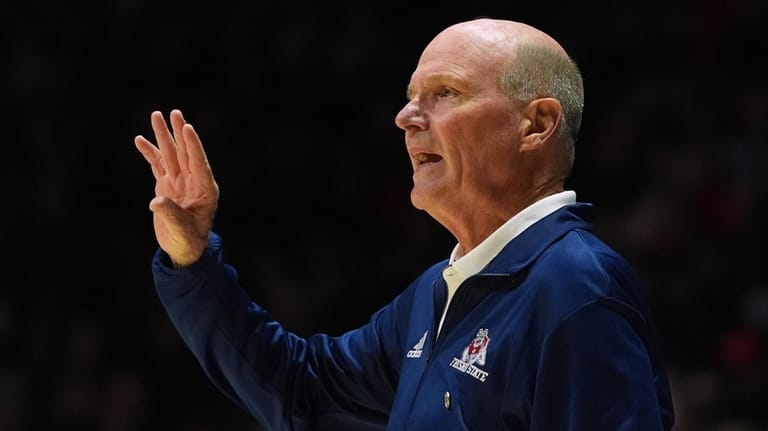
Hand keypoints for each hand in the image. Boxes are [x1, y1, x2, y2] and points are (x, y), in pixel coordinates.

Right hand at [135, 109, 218, 266]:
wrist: (183, 249)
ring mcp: (179, 182)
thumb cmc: (189, 241)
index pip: (199, 162)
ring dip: (163, 137)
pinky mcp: (165, 186)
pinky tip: (140, 140)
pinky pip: (157, 165)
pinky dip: (149, 153)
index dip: (193, 145)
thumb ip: (171, 214)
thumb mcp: (182, 230)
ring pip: (170, 155)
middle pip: (184, 152)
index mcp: (205, 190)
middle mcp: (193, 182)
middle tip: (174, 113)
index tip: (187, 127)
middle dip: (178, 132)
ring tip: (156, 116)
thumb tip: (156, 202)